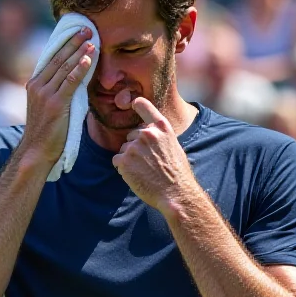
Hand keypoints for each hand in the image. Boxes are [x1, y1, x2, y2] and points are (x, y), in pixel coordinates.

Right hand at [22, 28, 95, 168]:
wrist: (36, 151)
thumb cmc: (47, 132)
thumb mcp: (49, 107)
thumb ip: (59, 91)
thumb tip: (77, 79)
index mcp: (34, 84)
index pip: (51, 58)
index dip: (64, 43)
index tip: (76, 31)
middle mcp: (37, 86)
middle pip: (58, 58)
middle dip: (74, 42)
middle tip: (87, 28)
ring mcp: (45, 94)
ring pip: (64, 67)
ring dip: (79, 52)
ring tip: (92, 40)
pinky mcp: (55, 104)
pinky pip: (69, 83)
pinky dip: (79, 70)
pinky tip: (88, 60)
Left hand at [112, 97, 197, 212]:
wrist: (176, 193)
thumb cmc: (177, 174)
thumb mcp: (174, 146)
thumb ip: (160, 137)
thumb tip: (146, 134)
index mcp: (162, 127)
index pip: (144, 105)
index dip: (136, 104)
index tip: (132, 103)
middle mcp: (147, 133)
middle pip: (131, 135)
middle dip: (136, 147)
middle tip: (149, 163)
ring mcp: (134, 146)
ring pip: (124, 149)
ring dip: (130, 159)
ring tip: (145, 171)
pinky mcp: (124, 160)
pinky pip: (117, 161)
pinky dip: (123, 169)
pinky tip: (137, 176)